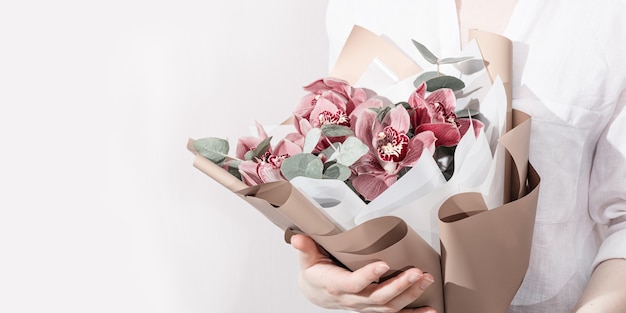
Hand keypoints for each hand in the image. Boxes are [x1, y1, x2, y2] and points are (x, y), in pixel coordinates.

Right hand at [290, 234, 436, 312]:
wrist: (316, 292)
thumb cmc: (314, 273)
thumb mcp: (306, 259)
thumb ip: (304, 248)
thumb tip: (298, 238)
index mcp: (335, 286)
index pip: (353, 283)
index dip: (368, 276)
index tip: (383, 265)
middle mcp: (352, 299)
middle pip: (378, 297)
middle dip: (399, 286)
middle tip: (416, 272)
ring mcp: (365, 306)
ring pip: (390, 306)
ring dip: (410, 295)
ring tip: (425, 280)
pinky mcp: (375, 308)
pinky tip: (431, 310)